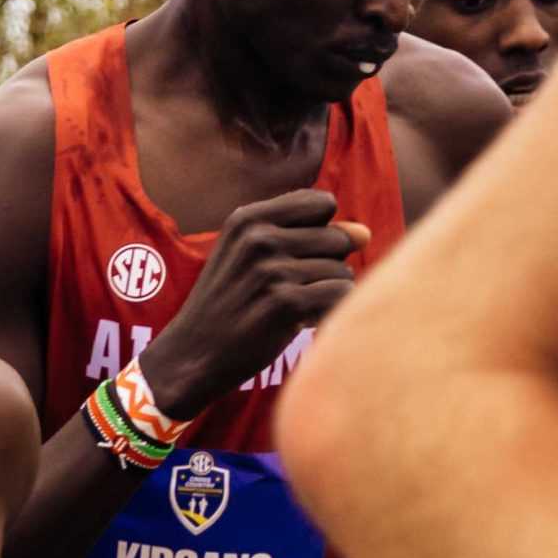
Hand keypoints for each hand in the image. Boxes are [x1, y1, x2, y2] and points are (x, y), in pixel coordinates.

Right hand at [138, 191, 368, 416]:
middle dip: (326, 265)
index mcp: (247, 219)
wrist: (192, 354)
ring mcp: (272, 270)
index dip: (320, 230)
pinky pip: (341, 295)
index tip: (294, 254)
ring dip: (326, 293)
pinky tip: (301, 322)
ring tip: (290, 307)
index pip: (321, 203)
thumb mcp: (250, 257)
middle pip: (338, 238)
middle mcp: (258, 238)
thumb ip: (308, 236)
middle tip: (288, 288)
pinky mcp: (286, 304)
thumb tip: (365, 233)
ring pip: (343, 270)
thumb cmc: (229, 303)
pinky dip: (330, 312)